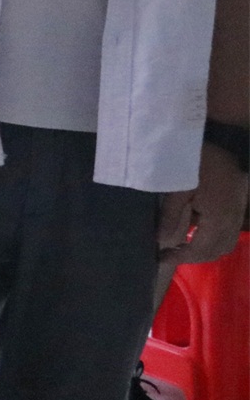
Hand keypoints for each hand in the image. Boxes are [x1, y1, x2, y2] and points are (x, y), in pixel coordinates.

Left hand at [159, 141, 249, 268]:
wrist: (226, 141)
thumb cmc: (198, 162)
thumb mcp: (178, 188)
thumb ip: (169, 216)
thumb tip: (161, 240)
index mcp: (219, 219)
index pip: (201, 249)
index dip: (181, 257)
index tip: (161, 258)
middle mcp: (232, 221)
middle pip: (216, 251)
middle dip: (193, 257)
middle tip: (169, 254)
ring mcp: (238, 214)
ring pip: (224, 244)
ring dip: (204, 250)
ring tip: (180, 246)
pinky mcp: (238, 206)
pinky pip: (227, 232)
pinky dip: (212, 238)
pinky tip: (193, 230)